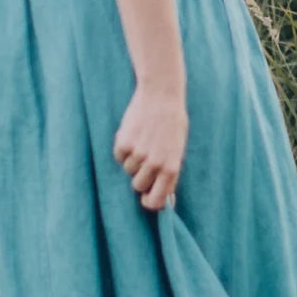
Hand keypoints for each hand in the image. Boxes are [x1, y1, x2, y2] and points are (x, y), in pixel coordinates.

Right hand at [113, 81, 186, 212]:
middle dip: (140, 176)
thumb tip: (166, 198)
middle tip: (144, 160)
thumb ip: (170, 173)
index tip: (146, 199)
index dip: (150, 202)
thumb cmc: (173, 122)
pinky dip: (123, 147)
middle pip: (137, 186)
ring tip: (142, 140)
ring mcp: (138, 154)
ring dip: (132, 159)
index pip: (156, 200)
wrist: (161, 94)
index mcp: (171, 168)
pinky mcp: (123, 143)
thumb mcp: (178, 148)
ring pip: (128, 170)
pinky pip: (119, 156)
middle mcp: (155, 164)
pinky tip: (133, 133)